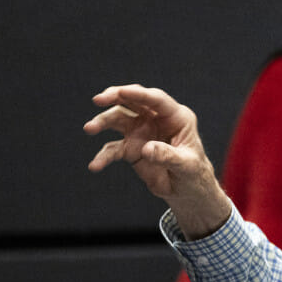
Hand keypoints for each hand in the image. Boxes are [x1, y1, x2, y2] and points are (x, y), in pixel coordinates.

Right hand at [85, 84, 229, 238]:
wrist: (186, 190)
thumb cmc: (193, 172)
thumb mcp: (186, 165)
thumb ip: (168, 156)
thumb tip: (146, 149)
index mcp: (176, 117)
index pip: (156, 100)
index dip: (138, 94)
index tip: (121, 92)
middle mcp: (156, 119)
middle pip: (133, 101)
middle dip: (115, 97)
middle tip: (98, 99)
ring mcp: (141, 131)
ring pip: (118, 119)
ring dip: (103, 122)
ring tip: (89, 128)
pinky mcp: (130, 148)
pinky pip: (113, 148)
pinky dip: (103, 156)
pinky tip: (95, 166)